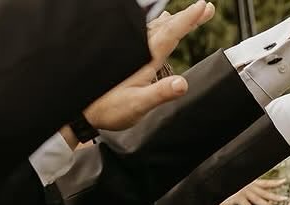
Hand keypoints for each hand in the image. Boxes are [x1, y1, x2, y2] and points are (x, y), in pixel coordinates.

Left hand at [80, 0, 212, 133]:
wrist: (83, 107)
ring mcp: (132, 49)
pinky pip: (147, 32)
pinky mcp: (127, 54)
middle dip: (188, 16)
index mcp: (145, 57)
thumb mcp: (138, 105)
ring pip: (158, 27)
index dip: (189, 19)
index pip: (172, 32)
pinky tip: (161, 21)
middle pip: (168, 26)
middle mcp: (139, 48)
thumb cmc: (109, 109)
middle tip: (206, 8)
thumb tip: (183, 84)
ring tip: (190, 14)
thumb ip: (161, 94)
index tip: (204, 7)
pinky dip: (160, 25)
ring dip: (176, 20)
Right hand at [221, 177, 288, 204]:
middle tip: (285, 198)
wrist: (217, 198)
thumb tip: (266, 199)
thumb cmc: (231, 196)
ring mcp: (242, 192)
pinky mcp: (237, 199)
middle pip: (264, 192)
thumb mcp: (244, 193)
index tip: (284, 181)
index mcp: (250, 184)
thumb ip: (254, 195)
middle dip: (275, 195)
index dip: (275, 183)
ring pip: (258, 200)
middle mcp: (248, 186)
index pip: (265, 183)